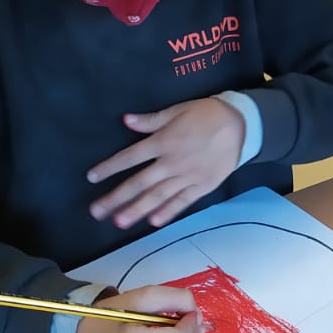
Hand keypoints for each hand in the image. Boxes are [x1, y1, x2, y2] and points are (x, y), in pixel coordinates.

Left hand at [87, 97, 244, 229]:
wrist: (241, 125)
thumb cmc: (206, 114)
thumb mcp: (177, 110)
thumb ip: (150, 120)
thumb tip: (125, 120)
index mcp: (162, 142)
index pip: (129, 158)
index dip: (109, 167)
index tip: (91, 177)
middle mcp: (171, 163)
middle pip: (138, 183)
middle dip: (116, 198)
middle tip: (96, 212)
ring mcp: (187, 177)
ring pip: (157, 196)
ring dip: (137, 210)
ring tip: (119, 222)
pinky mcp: (202, 186)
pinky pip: (182, 201)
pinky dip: (168, 212)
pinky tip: (154, 222)